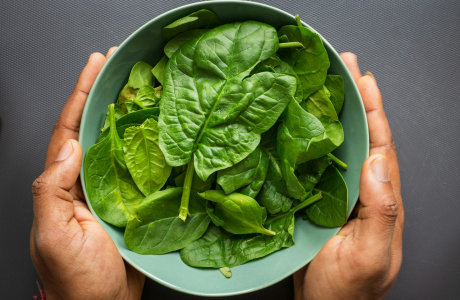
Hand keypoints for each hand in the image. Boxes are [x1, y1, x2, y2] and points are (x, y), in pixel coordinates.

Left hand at [30, 48, 144, 299]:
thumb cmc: (76, 279)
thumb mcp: (53, 236)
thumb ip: (52, 191)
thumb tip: (68, 148)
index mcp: (64, 183)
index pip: (69, 129)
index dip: (81, 95)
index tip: (96, 65)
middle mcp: (87, 180)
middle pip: (95, 128)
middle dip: (105, 94)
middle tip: (122, 65)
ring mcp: (111, 189)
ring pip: (120, 143)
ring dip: (130, 114)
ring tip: (144, 87)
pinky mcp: (133, 201)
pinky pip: (141, 166)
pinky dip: (150, 145)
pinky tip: (162, 130)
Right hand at [294, 53, 403, 299]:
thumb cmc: (348, 291)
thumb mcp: (371, 255)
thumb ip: (382, 211)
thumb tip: (379, 162)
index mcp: (380, 197)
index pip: (380, 144)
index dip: (373, 109)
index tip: (363, 78)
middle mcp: (361, 189)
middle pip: (360, 135)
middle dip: (353, 99)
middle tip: (341, 66)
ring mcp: (338, 194)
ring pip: (336, 145)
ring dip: (330, 114)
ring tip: (320, 84)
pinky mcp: (315, 200)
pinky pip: (313, 163)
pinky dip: (307, 140)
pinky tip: (296, 125)